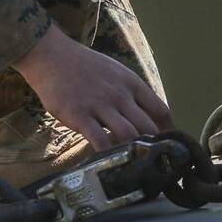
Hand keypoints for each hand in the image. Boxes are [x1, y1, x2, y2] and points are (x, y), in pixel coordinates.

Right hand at [14, 24, 172, 150]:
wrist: (52, 56)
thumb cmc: (85, 66)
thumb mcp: (116, 73)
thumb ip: (131, 93)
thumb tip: (146, 117)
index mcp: (132, 83)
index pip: (161, 110)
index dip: (168, 131)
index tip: (169, 146)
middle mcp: (120, 95)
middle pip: (148, 126)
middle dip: (154, 147)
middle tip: (153, 162)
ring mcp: (100, 105)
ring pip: (128, 134)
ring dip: (133, 151)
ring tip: (134, 165)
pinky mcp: (80, 115)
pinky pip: (99, 140)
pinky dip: (107, 155)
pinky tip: (108, 162)